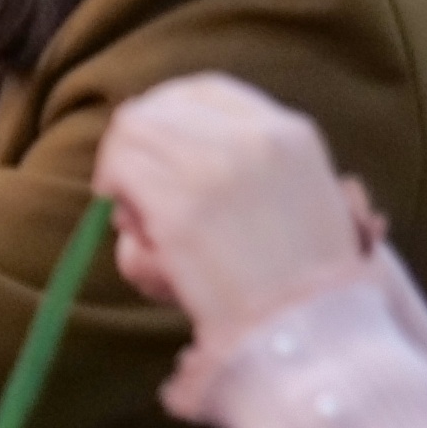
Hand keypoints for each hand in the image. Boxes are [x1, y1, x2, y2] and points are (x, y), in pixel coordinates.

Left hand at [89, 73, 367, 332]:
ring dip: (121, 169)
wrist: (313, 337)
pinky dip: (113, 191)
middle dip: (137, 140)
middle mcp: (253, 139)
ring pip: (132, 132)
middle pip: (160, 106)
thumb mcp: (305, 203)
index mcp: (290, 134)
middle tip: (128, 181)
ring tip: (135, 213)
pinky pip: (120, 171)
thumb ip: (253, 168)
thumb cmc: (309, 287)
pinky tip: (131, 225)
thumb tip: (175, 150)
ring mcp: (215, 170)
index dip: (170, 112)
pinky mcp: (181, 210)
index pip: (207, 90)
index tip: (155, 143)